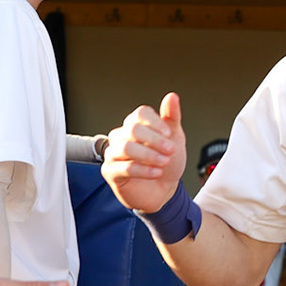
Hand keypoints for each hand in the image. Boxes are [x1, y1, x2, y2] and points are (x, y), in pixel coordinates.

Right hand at [103, 95, 185, 215]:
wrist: (164, 189)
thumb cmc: (167, 162)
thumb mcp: (175, 138)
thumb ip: (172, 117)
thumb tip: (172, 96)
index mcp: (136, 124)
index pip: (140, 114)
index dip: (155, 123)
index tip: (169, 134)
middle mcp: (122, 136)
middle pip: (133, 129)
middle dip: (155, 141)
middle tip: (170, 151)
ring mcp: (113, 153)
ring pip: (126, 148)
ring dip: (149, 155)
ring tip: (163, 162)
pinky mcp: (110, 171)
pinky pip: (123, 167)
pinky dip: (143, 170)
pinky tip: (156, 173)